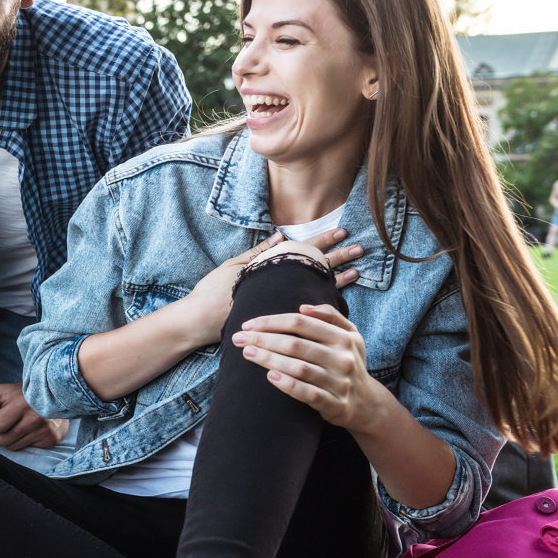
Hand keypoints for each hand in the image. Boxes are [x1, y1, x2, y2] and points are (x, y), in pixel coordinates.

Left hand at [0, 383, 67, 449]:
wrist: (54, 393)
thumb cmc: (22, 393)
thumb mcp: (0, 391)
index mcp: (21, 404)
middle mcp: (35, 419)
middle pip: (2, 440)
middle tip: (3, 421)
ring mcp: (44, 431)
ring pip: (12, 447)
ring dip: (8, 437)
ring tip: (15, 423)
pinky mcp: (50, 439)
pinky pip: (26, 448)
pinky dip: (23, 440)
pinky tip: (28, 428)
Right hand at [182, 230, 361, 346]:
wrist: (197, 323)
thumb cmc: (210, 293)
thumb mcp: (231, 267)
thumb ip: (257, 253)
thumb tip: (280, 238)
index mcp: (269, 269)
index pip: (302, 251)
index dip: (322, 242)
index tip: (343, 233)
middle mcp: (278, 285)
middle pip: (314, 268)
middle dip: (338, 257)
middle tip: (361, 249)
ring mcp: (280, 302)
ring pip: (315, 288)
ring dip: (338, 280)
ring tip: (357, 271)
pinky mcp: (277, 317)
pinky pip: (305, 308)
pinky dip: (322, 301)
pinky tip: (337, 298)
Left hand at [231, 303, 383, 432]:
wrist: (366, 403)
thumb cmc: (345, 362)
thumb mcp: (349, 335)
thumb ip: (330, 316)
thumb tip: (303, 307)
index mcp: (343, 337)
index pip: (301, 323)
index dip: (271, 321)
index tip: (247, 324)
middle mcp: (343, 358)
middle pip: (295, 344)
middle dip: (263, 339)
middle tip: (238, 339)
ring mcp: (340, 382)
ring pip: (299, 368)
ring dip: (269, 359)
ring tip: (247, 353)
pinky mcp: (335, 404)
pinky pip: (309, 393)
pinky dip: (288, 385)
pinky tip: (270, 377)